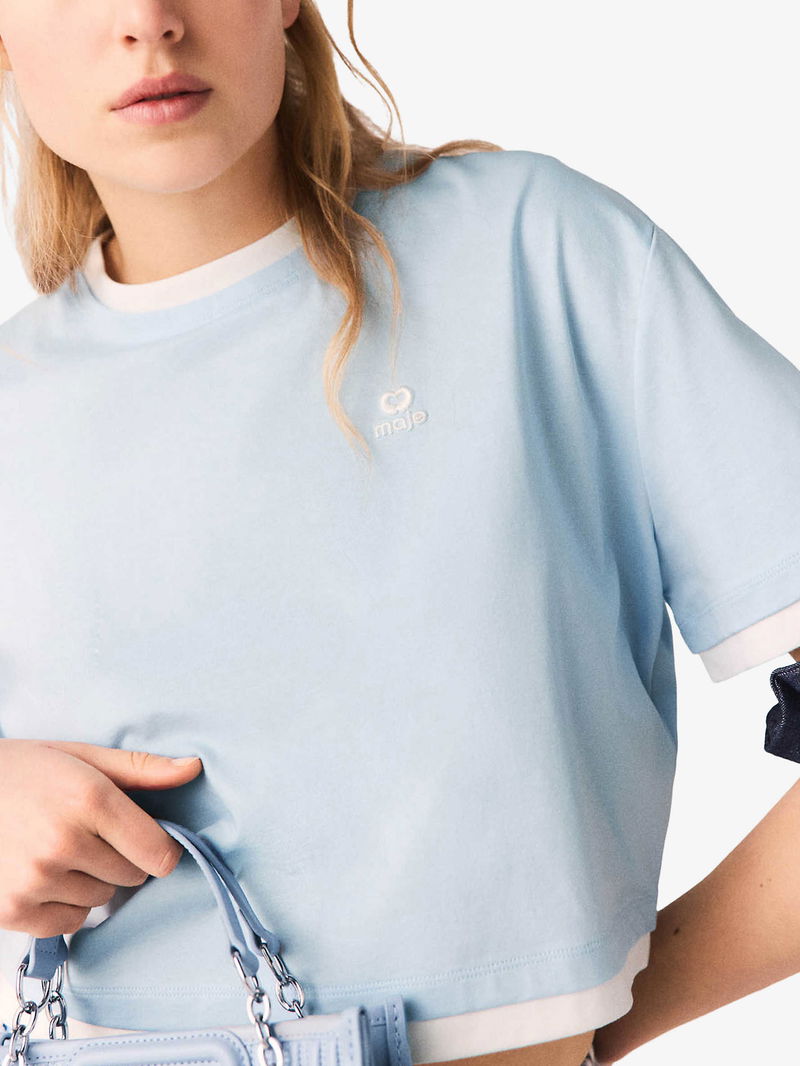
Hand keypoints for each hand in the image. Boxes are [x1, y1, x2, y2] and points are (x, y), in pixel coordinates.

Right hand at [0, 738, 202, 937]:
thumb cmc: (23, 770)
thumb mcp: (81, 756)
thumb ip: (140, 768)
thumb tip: (192, 768)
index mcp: (89, 799)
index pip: (159, 852)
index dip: (161, 847)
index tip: (147, 838)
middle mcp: (64, 842)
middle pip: (133, 876)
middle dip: (121, 858)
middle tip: (90, 833)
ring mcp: (35, 880)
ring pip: (102, 900)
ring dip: (91, 881)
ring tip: (60, 849)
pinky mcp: (11, 910)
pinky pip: (69, 923)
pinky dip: (65, 905)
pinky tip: (44, 874)